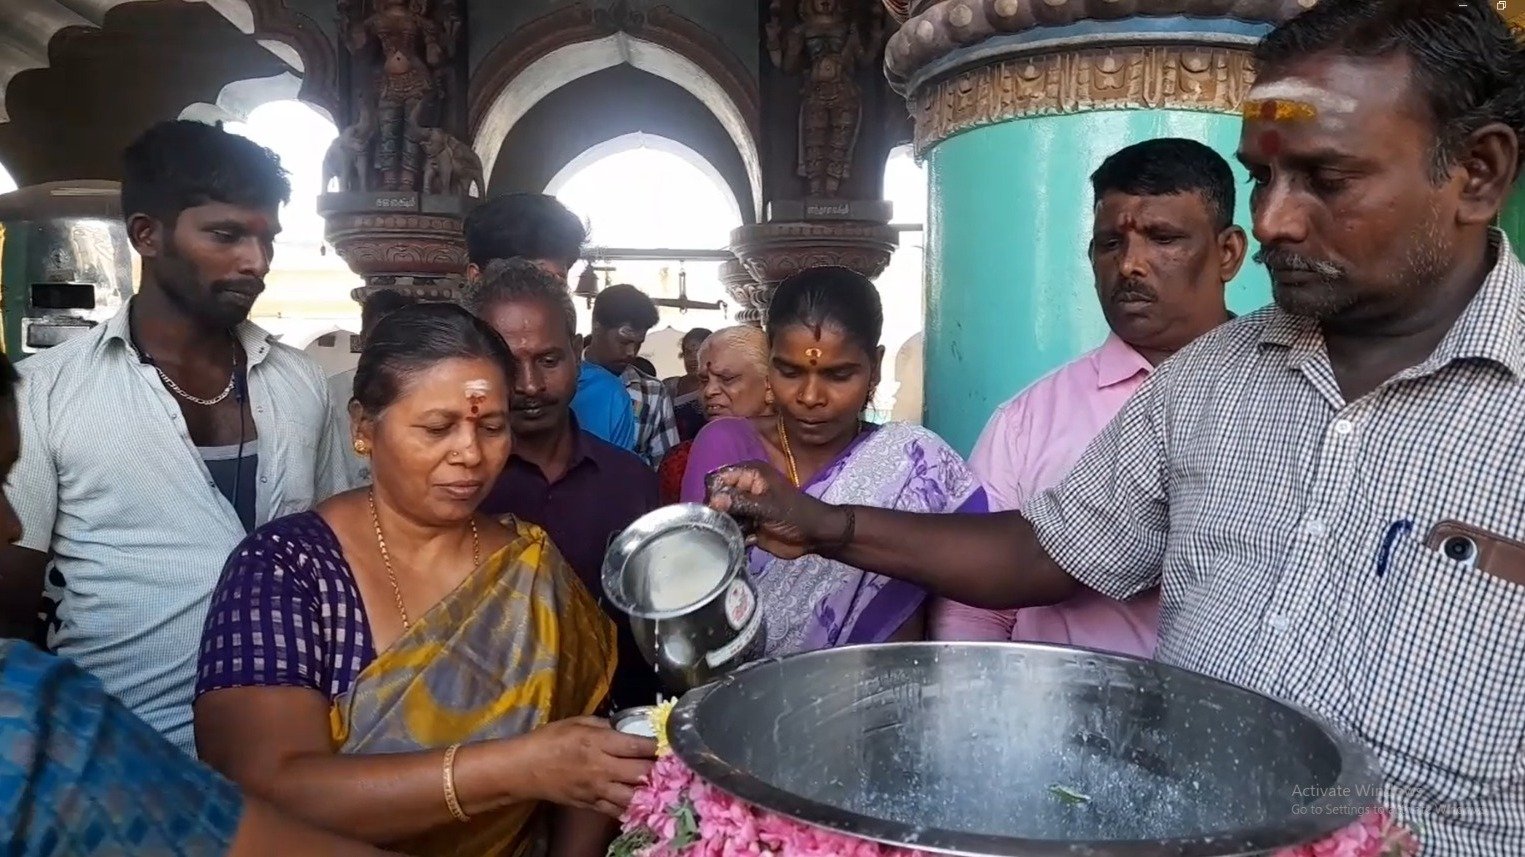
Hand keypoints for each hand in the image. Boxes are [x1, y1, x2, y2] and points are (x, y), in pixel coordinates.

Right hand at [520, 717, 655, 817]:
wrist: (524, 768)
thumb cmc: (549, 740)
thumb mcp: (577, 722)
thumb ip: (604, 725)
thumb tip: (624, 729)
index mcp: (598, 743)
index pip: (637, 746)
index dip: (657, 745)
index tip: (667, 742)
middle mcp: (601, 768)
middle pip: (642, 772)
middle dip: (658, 768)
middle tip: (668, 763)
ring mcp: (597, 790)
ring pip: (633, 796)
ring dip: (649, 790)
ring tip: (658, 784)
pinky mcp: (591, 805)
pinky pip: (617, 811)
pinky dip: (631, 807)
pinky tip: (641, 801)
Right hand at [704, 462, 843, 559]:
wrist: (815, 536)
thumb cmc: (796, 514)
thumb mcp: (768, 507)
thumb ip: (740, 502)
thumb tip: (713, 501)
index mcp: (749, 474)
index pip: (718, 478)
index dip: (713, 492)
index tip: (716, 509)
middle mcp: (744, 488)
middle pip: (716, 497)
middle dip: (717, 512)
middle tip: (723, 525)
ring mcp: (745, 507)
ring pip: (722, 515)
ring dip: (724, 526)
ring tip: (733, 534)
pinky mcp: (747, 524)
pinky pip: (730, 529)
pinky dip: (732, 536)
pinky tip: (741, 541)